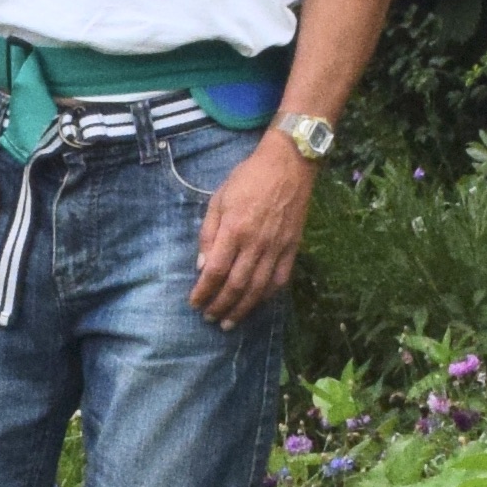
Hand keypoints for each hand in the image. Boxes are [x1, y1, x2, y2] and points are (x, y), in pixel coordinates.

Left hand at [188, 128, 313, 324]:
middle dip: (220, 306)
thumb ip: (209, 233)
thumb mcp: (219, 199)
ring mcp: (277, 247)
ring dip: (242, 309)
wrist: (288, 164)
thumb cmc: (248, 178)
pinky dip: (266, 296)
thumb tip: (202, 266)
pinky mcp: (292, 248)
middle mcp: (257, 243)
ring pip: (258, 288)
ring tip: (229, 322)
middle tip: (209, 318)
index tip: (194, 303)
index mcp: (235, 229)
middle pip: (236, 285)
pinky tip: (255, 304)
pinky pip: (280, 279)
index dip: (204, 291)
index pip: (216, 270)